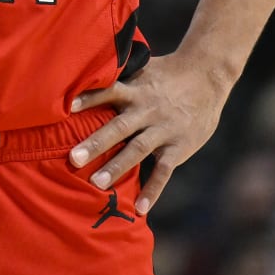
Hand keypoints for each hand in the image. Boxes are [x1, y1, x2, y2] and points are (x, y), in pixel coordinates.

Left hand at [66, 53, 229, 215]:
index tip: (67, 108)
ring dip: (117, 167)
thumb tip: (82, 74)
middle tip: (73, 158)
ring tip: (96, 184)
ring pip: (137, 149)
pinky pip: (164, 170)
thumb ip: (118, 76)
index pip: (109, 92)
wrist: (208, 75)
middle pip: (119, 126)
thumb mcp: (142, 67)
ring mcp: (163, 129)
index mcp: (135, 89)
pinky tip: (140, 208)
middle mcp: (147, 109)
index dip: (89, 98)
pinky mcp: (179, 146)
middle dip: (96, 143)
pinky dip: (153, 189)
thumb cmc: (165, 73)